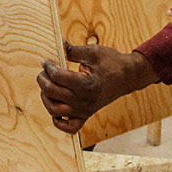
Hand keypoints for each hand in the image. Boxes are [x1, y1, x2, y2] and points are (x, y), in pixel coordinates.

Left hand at [37, 42, 158, 133]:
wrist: (128, 77)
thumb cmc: (112, 62)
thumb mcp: (93, 52)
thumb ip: (72, 50)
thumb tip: (58, 44)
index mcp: (86, 84)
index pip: (57, 77)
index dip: (48, 67)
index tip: (45, 61)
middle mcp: (84, 100)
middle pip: (52, 92)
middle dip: (43, 80)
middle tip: (43, 71)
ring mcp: (84, 110)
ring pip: (54, 111)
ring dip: (45, 98)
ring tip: (47, 86)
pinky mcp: (86, 115)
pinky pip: (68, 127)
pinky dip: (58, 120)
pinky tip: (56, 107)